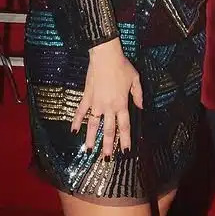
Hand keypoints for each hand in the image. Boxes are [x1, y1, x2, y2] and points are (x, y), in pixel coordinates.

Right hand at [71, 38, 142, 157]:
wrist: (105, 57)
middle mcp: (109, 107)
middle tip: (106, 159)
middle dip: (108, 146)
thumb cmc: (122, 66)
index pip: (124, 126)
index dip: (125, 139)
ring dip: (92, 139)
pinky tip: (73, 131)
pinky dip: (76, 121)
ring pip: (93, 125)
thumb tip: (141, 106)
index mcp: (122, 103)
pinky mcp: (87, 97)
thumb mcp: (135, 79)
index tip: (125, 150)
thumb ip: (138, 94)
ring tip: (89, 151)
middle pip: (109, 130)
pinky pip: (80, 112)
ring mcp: (96, 103)